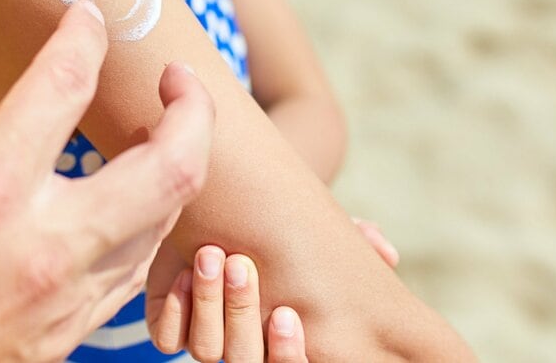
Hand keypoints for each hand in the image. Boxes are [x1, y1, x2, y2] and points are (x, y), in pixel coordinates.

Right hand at [0, 2, 215, 362]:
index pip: (62, 88)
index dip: (84, 35)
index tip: (88, 15)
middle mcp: (40, 248)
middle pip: (169, 170)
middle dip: (192, 109)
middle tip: (177, 80)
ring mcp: (61, 302)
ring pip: (165, 226)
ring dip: (177, 170)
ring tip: (162, 136)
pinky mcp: (63, 339)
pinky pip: (131, 274)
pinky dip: (147, 228)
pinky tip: (129, 206)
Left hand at [145, 215, 397, 360]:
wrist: (224, 208)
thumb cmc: (280, 226)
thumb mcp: (317, 229)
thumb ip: (354, 239)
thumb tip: (387, 252)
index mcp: (286, 337)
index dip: (288, 352)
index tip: (288, 313)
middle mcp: (248, 344)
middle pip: (245, 360)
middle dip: (242, 314)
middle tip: (240, 265)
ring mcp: (209, 336)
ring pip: (207, 350)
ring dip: (209, 305)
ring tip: (211, 256)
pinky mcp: (171, 323)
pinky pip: (168, 337)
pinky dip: (176, 310)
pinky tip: (184, 273)